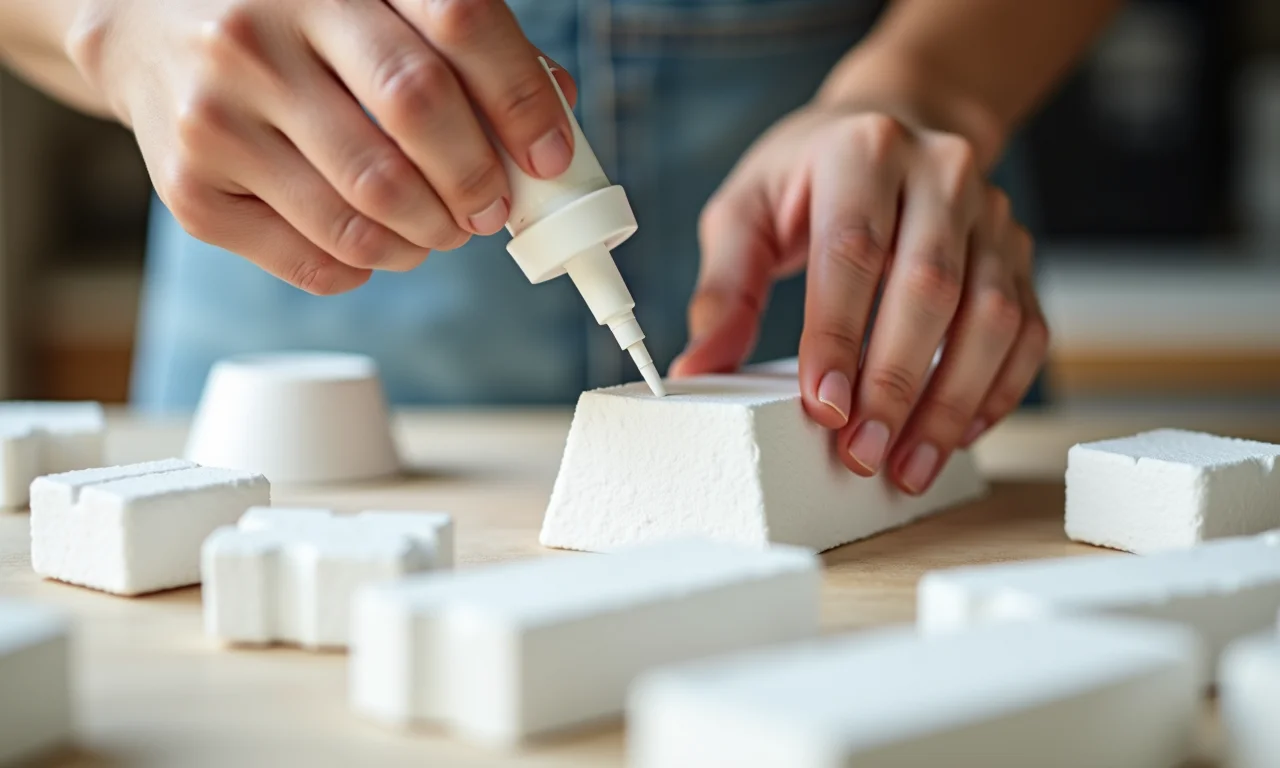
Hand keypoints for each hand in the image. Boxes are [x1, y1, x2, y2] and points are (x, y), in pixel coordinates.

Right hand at [68, 0, 576, 292]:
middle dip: (477, 183)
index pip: (458, 22)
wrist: (142, 27)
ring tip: (438, 231)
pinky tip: (374, 244)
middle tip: (490, 210)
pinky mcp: (192, 187)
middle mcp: (264, 30)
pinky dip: (366, 268)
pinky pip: (313, 260)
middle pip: (416, 117)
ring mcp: (220, 110)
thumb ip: (457, 40)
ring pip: (367, 210)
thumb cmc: (286, 16)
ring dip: (427, 239)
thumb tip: (554, 113)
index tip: (548, 156)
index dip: (521, 99)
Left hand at [672, 106, 1048, 494]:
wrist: (894, 124)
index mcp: (863, 151)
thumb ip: (725, 289)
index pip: (854, 251)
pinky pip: (1026, 330)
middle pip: (930, 288)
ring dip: (950, 403)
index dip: (839, 335)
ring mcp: (992, 215)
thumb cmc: (809, 177)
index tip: (824, 405)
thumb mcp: (746, 211)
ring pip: (991, 315)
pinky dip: (998, 391)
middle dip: (895, 383)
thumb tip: (698, 369)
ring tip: (908, 465)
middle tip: (862, 452)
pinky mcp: (1020, 255)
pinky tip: (956, 435)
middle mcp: (941, 174)